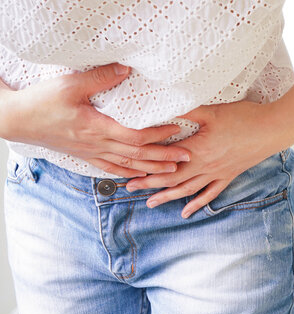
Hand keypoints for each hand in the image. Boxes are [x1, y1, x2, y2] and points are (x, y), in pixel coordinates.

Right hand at [0, 63, 190, 177]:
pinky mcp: (85, 156)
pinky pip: (111, 168)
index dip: (158, 135)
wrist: (16, 120)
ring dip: (152, 169)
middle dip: (164, 158)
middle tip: (188, 158)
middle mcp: (98, 145)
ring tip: (173, 171)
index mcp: (97, 128)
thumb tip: (126, 70)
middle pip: (138, 155)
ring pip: (128, 165)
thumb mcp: (70, 85)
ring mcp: (92, 153)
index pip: (136, 136)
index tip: (177, 130)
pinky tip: (140, 175)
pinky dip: (129, 173)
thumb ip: (100, 78)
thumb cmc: (41, 102)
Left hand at [125, 100, 288, 217]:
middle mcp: (205, 166)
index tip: (127, 172)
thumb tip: (162, 110)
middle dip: (149, 185)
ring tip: (150, 203)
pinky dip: (197, 204)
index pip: (165, 164)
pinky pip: (210, 193)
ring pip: (188, 190)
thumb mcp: (212, 111)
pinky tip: (186, 212)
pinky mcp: (228, 175)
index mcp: (198, 149)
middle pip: (172, 180)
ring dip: (167, 197)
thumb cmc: (244, 117)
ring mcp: (217, 173)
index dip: (145, 170)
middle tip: (129, 189)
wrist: (272, 129)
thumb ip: (185, 112)